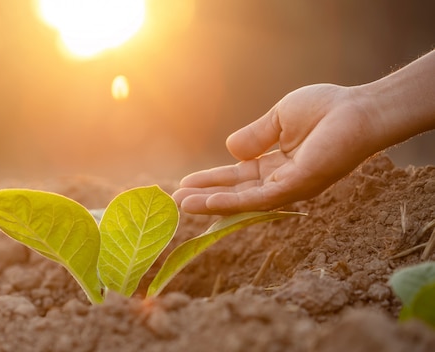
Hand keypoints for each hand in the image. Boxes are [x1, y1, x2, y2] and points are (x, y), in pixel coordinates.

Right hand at [172, 84, 380, 214]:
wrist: (357, 110)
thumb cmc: (325, 109)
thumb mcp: (279, 118)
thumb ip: (255, 136)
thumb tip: (230, 149)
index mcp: (277, 163)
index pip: (238, 176)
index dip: (212, 180)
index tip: (186, 183)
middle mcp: (281, 180)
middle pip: (237, 193)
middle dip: (206, 197)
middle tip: (176, 202)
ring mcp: (288, 187)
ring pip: (243, 201)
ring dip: (212, 204)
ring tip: (183, 206)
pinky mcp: (295, 188)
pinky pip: (257, 200)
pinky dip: (231, 203)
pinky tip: (208, 202)